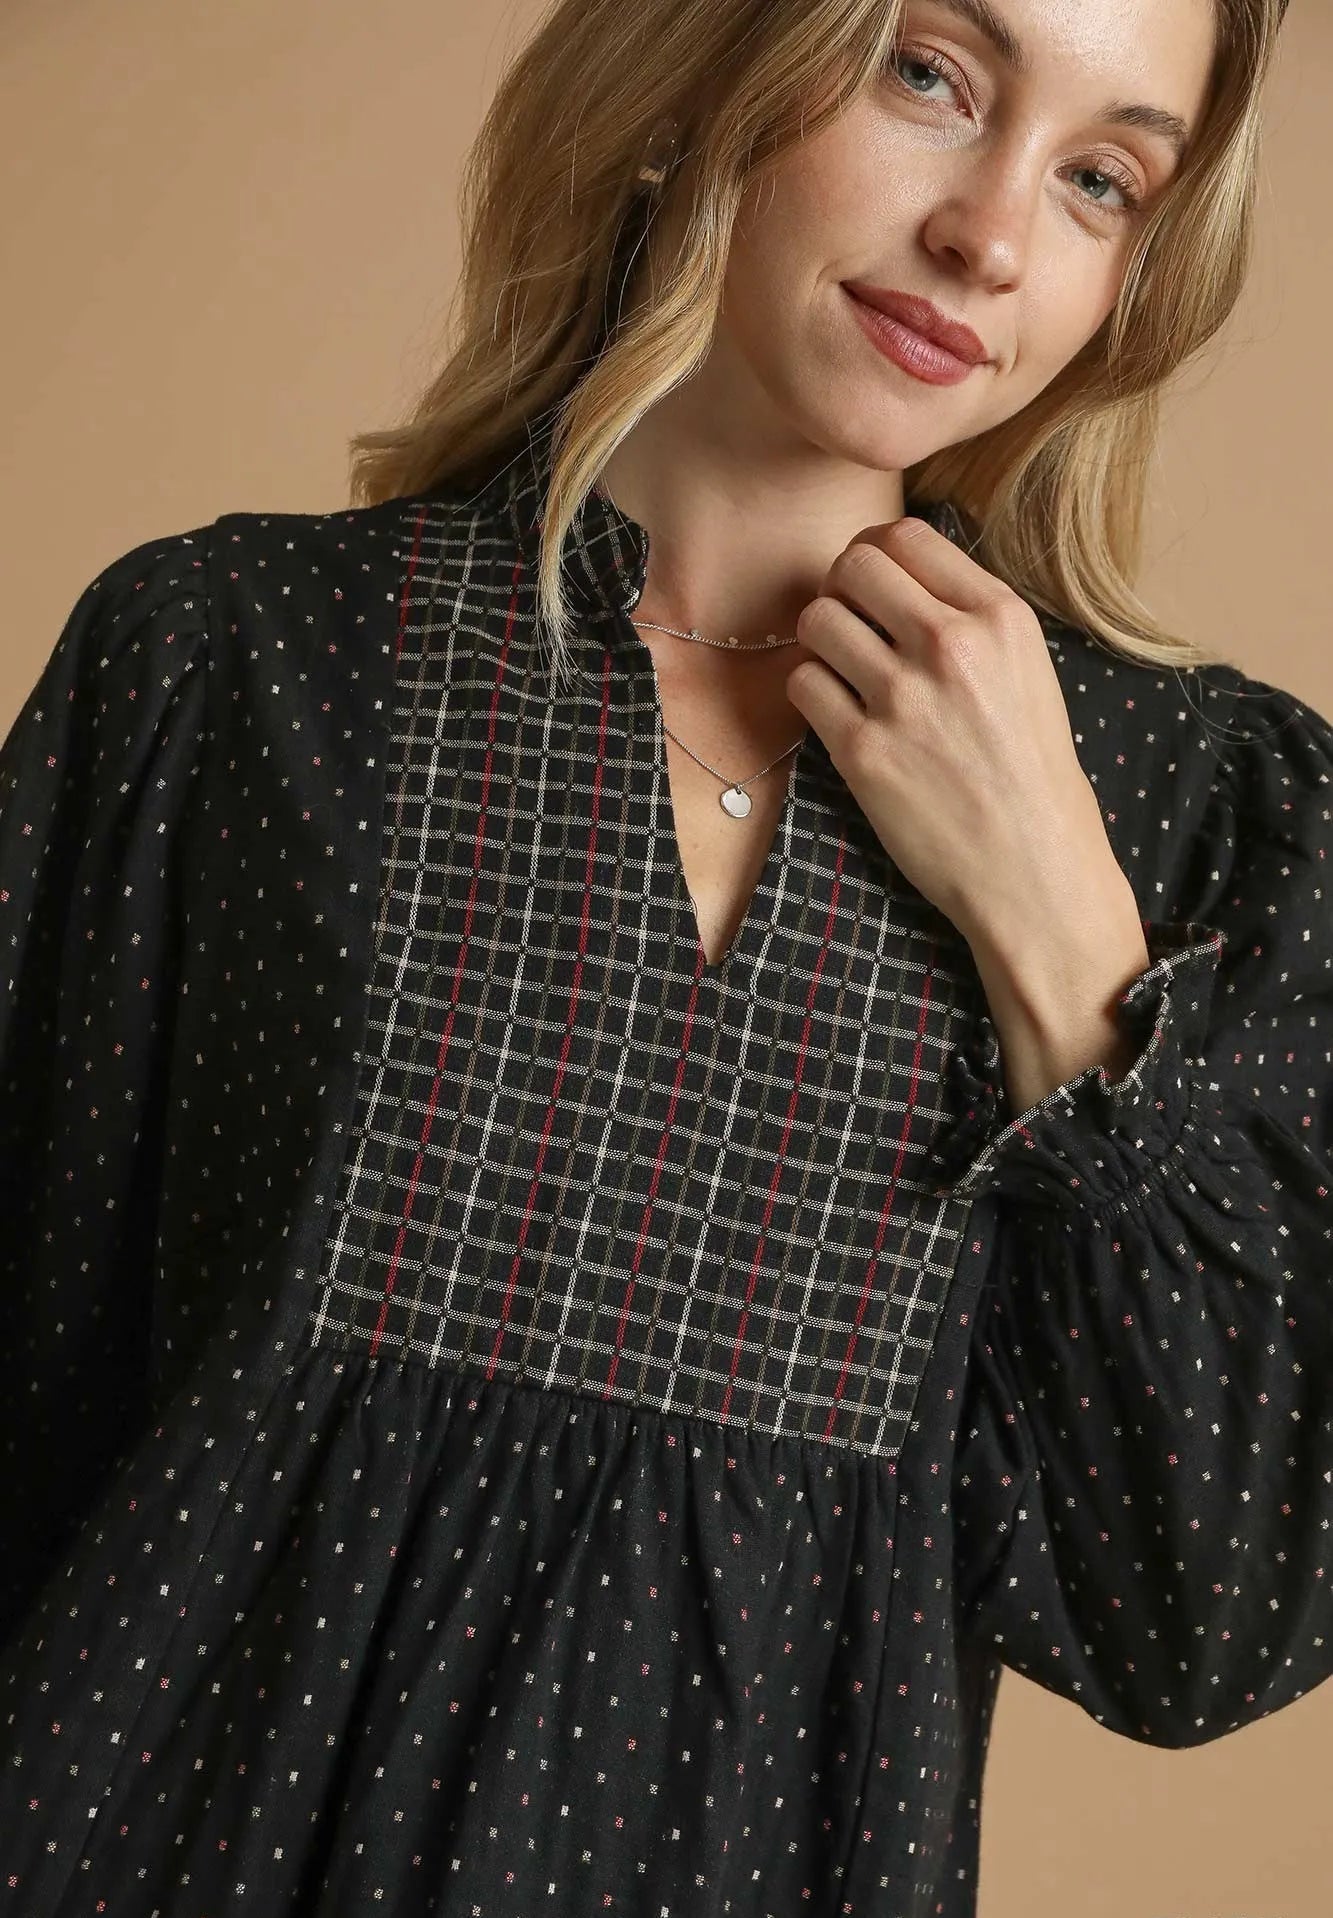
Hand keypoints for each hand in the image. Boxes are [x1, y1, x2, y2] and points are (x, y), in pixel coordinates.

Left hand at [786, 515, 1128, 950]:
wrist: (1033, 867)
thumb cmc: (1031, 774)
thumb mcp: (1029, 672)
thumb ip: (971, 618)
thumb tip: (905, 577)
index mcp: (1000, 617)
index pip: (907, 536)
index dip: (876, 553)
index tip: (873, 584)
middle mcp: (951, 645)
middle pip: (853, 565)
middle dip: (841, 588)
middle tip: (851, 624)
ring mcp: (903, 698)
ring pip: (817, 619)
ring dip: (820, 641)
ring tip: (843, 671)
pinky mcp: (862, 751)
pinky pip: (803, 684)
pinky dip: (811, 693)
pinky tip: (838, 714)